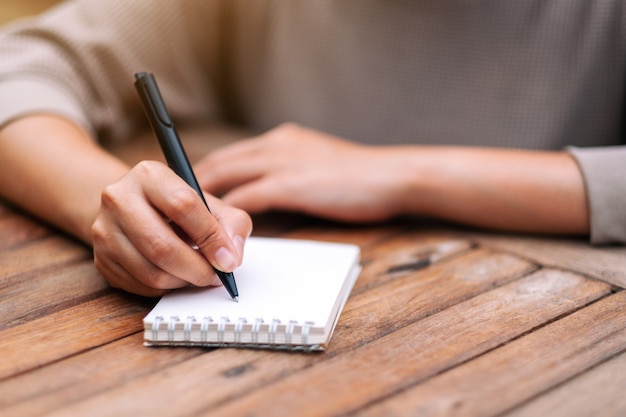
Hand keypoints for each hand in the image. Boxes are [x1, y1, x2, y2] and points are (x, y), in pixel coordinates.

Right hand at [91, 161, 251, 296]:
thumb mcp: (209, 203)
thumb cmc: (179, 207)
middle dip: (197, 269)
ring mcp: (103, 230)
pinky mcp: (100, 259)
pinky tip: (176, 276)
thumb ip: (231, 224)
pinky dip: (166, 289)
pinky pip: (140, 286)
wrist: (134, 209)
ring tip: (198, 274)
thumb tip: (231, 257)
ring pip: (151, 272)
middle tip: (216, 276)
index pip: (183, 206)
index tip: (229, 260)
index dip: (211, 238)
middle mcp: (118, 198)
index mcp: (149, 175)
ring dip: (183, 281)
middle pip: (162, 246)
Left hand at [195, 123, 405, 222]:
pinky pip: (245, 199)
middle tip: (174, 210)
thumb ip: (291, 171)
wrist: (391, 174)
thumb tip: (270, 190)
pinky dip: (226, 216)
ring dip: (202, 201)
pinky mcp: (290, 184)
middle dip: (192, 185)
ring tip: (185, 223)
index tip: (190, 190)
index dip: (206, 171)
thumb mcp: (317, 163)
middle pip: (218, 162)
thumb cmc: (360, 176)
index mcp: (281, 140)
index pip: (231, 154)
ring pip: (224, 177)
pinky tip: (215, 232)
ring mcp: (281, 163)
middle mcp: (275, 145)